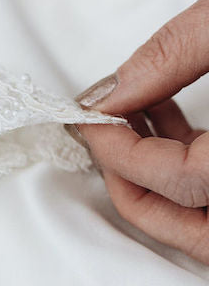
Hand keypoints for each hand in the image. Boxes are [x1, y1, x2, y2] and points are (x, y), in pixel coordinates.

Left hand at [73, 0, 208, 262]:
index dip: (123, 154)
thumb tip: (110, 92)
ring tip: (134, 119)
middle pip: (197, 232)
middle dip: (138, 190)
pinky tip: (169, 118)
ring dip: (165, 181)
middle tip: (103, 143)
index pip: (182, 181)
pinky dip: (194, 169)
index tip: (88, 120)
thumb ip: (176, 53)